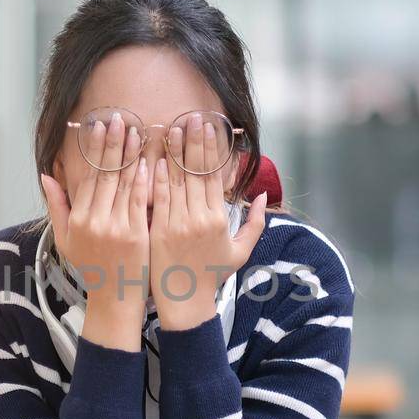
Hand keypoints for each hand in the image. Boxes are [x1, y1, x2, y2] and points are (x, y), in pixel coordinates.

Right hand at [39, 112, 149, 350]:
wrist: (114, 298)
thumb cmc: (91, 267)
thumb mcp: (66, 239)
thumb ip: (57, 206)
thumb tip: (46, 175)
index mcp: (78, 219)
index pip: (87, 176)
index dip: (93, 150)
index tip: (98, 127)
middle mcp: (95, 221)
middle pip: (105, 174)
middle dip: (113, 144)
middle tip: (118, 119)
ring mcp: (117, 228)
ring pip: (124, 183)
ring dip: (131, 155)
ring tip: (137, 131)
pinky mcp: (137, 235)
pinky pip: (140, 201)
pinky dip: (144, 180)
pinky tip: (148, 161)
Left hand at [149, 121, 266, 331]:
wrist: (184, 300)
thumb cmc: (211, 276)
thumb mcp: (240, 251)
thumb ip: (254, 224)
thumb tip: (262, 198)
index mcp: (219, 219)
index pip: (215, 176)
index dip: (212, 150)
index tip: (210, 127)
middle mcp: (200, 218)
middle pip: (197, 172)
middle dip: (195, 142)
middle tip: (193, 118)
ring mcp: (178, 223)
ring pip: (177, 181)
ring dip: (175, 153)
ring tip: (173, 129)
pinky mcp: (158, 229)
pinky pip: (157, 198)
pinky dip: (157, 177)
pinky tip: (155, 157)